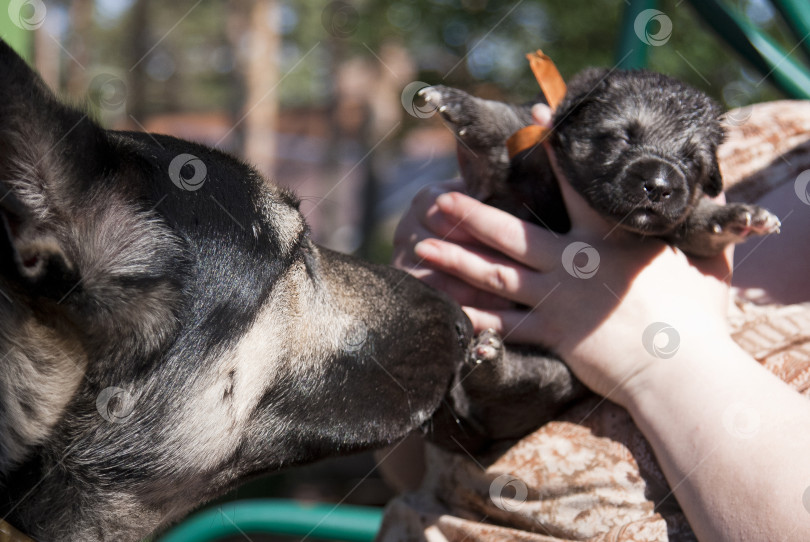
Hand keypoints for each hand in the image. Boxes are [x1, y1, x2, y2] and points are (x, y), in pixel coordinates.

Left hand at [403, 176, 733, 404]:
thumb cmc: (697, 317)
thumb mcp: (705, 265)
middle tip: (438, 201)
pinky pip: (505, 326)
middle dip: (471, 215)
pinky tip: (447, 307)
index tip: (530, 119)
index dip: (551, 149)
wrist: (681, 369)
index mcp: (605, 238)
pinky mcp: (553, 335)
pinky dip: (475, 317)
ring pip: (495, 276)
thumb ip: (697, 234)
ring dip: (456, 261)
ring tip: (423, 247)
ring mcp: (557, 300)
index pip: (573, 184)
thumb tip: (714, 206)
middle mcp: (572, 264)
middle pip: (510, 234)